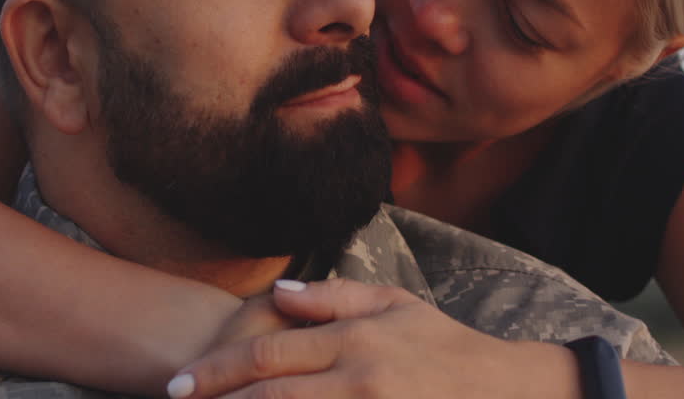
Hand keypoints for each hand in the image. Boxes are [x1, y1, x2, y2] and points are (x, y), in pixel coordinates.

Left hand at [166, 278, 578, 398]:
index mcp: (356, 339)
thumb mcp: (396, 303)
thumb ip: (333, 297)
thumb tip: (277, 293)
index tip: (178, 385)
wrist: (505, 391)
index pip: (269, 353)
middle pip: (269, 393)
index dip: (217, 371)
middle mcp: (359, 378)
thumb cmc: (445, 345)